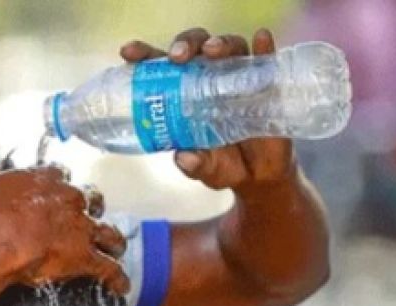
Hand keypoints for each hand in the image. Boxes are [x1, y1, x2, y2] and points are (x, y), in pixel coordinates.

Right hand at [0, 160, 129, 295]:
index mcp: (48, 180)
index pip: (61, 175)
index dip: (61, 184)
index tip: (57, 190)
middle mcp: (71, 200)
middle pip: (92, 199)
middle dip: (92, 207)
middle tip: (87, 215)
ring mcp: (81, 228)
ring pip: (109, 232)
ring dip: (113, 240)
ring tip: (115, 247)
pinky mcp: (85, 256)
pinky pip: (109, 268)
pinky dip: (117, 278)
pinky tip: (121, 285)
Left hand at [120, 28, 296, 191]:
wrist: (258, 175)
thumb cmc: (222, 164)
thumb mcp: (206, 169)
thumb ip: (195, 165)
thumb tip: (184, 158)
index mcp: (183, 92)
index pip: (161, 66)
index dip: (144, 55)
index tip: (129, 53)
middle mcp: (209, 78)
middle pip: (195, 48)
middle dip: (184, 45)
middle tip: (177, 57)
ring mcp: (238, 77)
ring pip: (228, 48)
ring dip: (220, 44)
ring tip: (212, 52)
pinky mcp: (266, 82)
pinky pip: (266, 59)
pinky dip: (263, 48)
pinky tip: (261, 40)